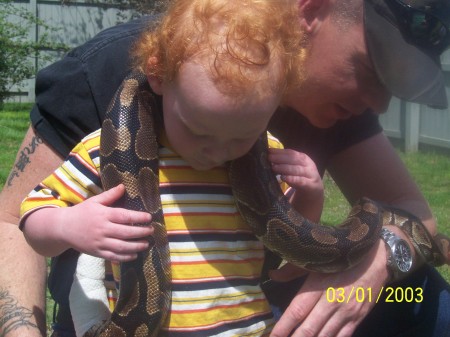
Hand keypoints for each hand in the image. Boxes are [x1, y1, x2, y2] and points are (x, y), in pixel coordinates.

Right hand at [60, 184, 152, 260]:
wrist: (63, 228)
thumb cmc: (81, 212)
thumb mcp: (94, 201)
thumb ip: (110, 195)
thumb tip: (123, 186)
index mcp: (104, 215)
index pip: (125, 216)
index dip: (138, 218)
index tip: (149, 218)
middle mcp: (103, 229)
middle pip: (126, 232)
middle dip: (141, 232)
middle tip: (151, 230)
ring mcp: (100, 242)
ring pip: (122, 247)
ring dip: (136, 246)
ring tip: (146, 244)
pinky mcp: (97, 252)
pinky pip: (113, 256)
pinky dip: (125, 257)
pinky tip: (134, 254)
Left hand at [268, 148, 322, 197]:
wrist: (314, 190)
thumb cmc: (300, 176)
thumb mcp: (294, 167)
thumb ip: (285, 162)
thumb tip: (269, 157)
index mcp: (303, 158)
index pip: (291, 153)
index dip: (280, 151)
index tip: (269, 151)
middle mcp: (307, 164)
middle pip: (294, 159)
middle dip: (280, 158)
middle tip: (269, 158)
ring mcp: (310, 174)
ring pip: (297, 169)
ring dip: (285, 168)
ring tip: (274, 167)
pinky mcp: (310, 185)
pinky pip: (301, 181)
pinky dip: (292, 179)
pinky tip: (284, 178)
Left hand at [269, 241, 389, 336]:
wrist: (377, 257)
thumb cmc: (342, 258)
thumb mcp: (317, 260)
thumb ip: (292, 270)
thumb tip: (272, 276)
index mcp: (318, 285)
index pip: (297, 311)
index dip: (283, 327)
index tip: (272, 336)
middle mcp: (331, 301)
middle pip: (309, 329)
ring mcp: (347, 312)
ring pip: (325, 336)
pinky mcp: (358, 319)